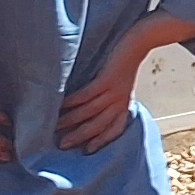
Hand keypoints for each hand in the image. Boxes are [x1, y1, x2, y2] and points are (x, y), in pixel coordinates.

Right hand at [58, 13, 194, 153]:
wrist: (138, 42)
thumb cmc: (125, 63)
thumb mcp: (122, 86)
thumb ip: (110, 99)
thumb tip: (90, 111)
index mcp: (124, 105)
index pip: (114, 130)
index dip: (101, 141)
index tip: (86, 151)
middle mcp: (119, 101)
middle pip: (99, 125)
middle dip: (80, 136)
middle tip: (62, 145)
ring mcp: (113, 91)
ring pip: (90, 112)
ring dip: (71, 121)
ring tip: (55, 126)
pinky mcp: (106, 80)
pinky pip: (87, 95)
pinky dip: (73, 102)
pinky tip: (61, 106)